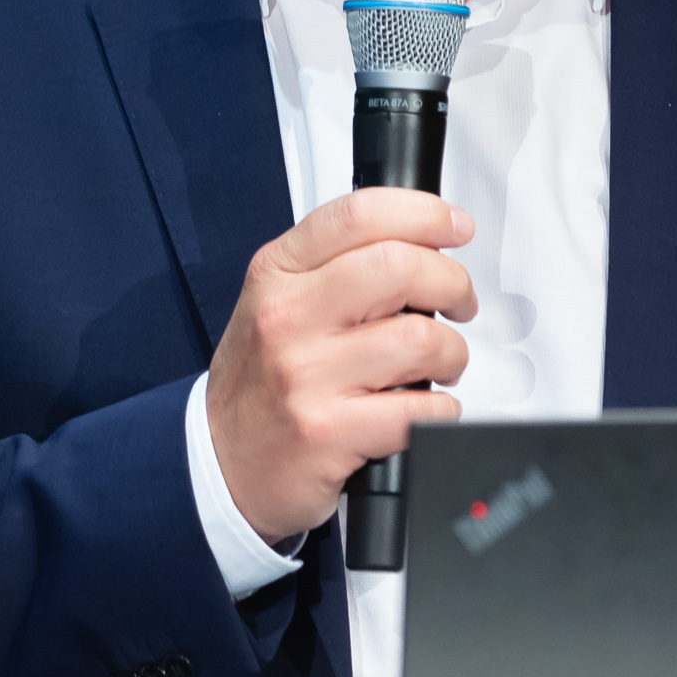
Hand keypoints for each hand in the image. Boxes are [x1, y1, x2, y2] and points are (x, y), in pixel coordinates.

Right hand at [203, 188, 477, 541]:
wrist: (218, 463)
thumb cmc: (259, 382)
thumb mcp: (276, 302)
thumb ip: (336, 267)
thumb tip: (423, 245)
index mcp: (277, 273)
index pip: (360, 215)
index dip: (425, 213)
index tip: (455, 226)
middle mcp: (288, 317)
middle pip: (401, 268)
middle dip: (453, 285)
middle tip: (458, 304)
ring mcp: (306, 376)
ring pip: (421, 339)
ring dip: (451, 355)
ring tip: (438, 366)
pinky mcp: (328, 432)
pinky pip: (420, 410)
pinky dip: (441, 411)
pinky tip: (421, 410)